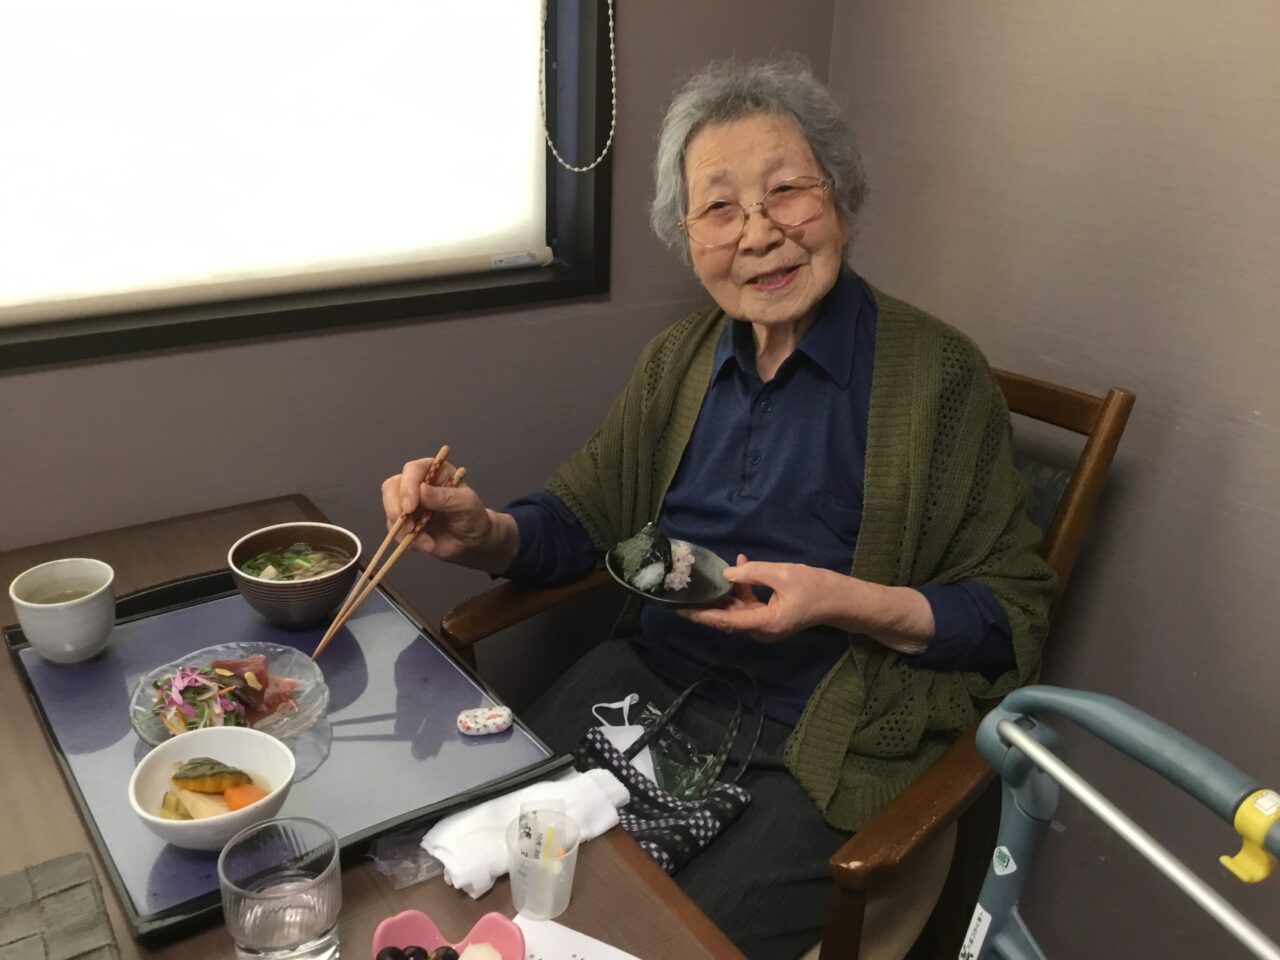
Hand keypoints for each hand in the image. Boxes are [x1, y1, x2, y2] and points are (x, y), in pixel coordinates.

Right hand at [380, 455, 517, 572]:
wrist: (472, 541)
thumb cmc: (472, 516)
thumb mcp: (466, 504)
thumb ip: (445, 497)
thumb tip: (421, 490)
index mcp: (433, 471)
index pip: (412, 470)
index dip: (407, 486)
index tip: (410, 507)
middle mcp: (416, 484)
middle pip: (392, 487)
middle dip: (395, 508)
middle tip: (408, 526)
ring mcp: (408, 503)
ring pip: (390, 509)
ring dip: (402, 528)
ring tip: (426, 542)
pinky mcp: (403, 523)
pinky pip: (394, 530)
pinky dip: (406, 540)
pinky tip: (426, 545)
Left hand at [678, 555, 840, 642]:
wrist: (840, 599)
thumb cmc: (815, 587)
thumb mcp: (782, 574)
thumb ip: (752, 573)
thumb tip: (726, 576)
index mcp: (764, 623)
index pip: (725, 621)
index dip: (701, 615)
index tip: (680, 610)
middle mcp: (761, 629)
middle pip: (726, 618)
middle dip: (706, 605)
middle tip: (684, 591)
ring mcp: (765, 625)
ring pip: (736, 610)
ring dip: (724, 593)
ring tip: (708, 574)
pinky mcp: (769, 617)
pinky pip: (748, 605)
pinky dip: (741, 589)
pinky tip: (738, 567)